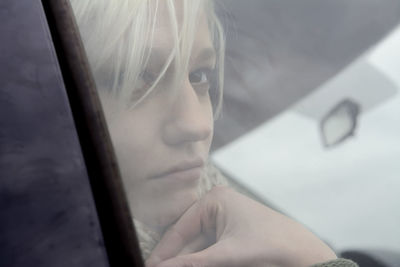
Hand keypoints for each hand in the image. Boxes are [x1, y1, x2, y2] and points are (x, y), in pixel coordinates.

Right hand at [146, 186, 336, 266]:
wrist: (302, 252)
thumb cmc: (269, 244)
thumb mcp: (227, 254)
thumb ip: (193, 263)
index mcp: (214, 200)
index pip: (180, 228)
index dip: (164, 251)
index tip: (150, 266)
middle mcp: (216, 206)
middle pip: (188, 238)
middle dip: (176, 258)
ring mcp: (224, 219)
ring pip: (198, 245)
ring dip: (188, 261)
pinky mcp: (230, 233)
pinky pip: (209, 249)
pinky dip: (202, 261)